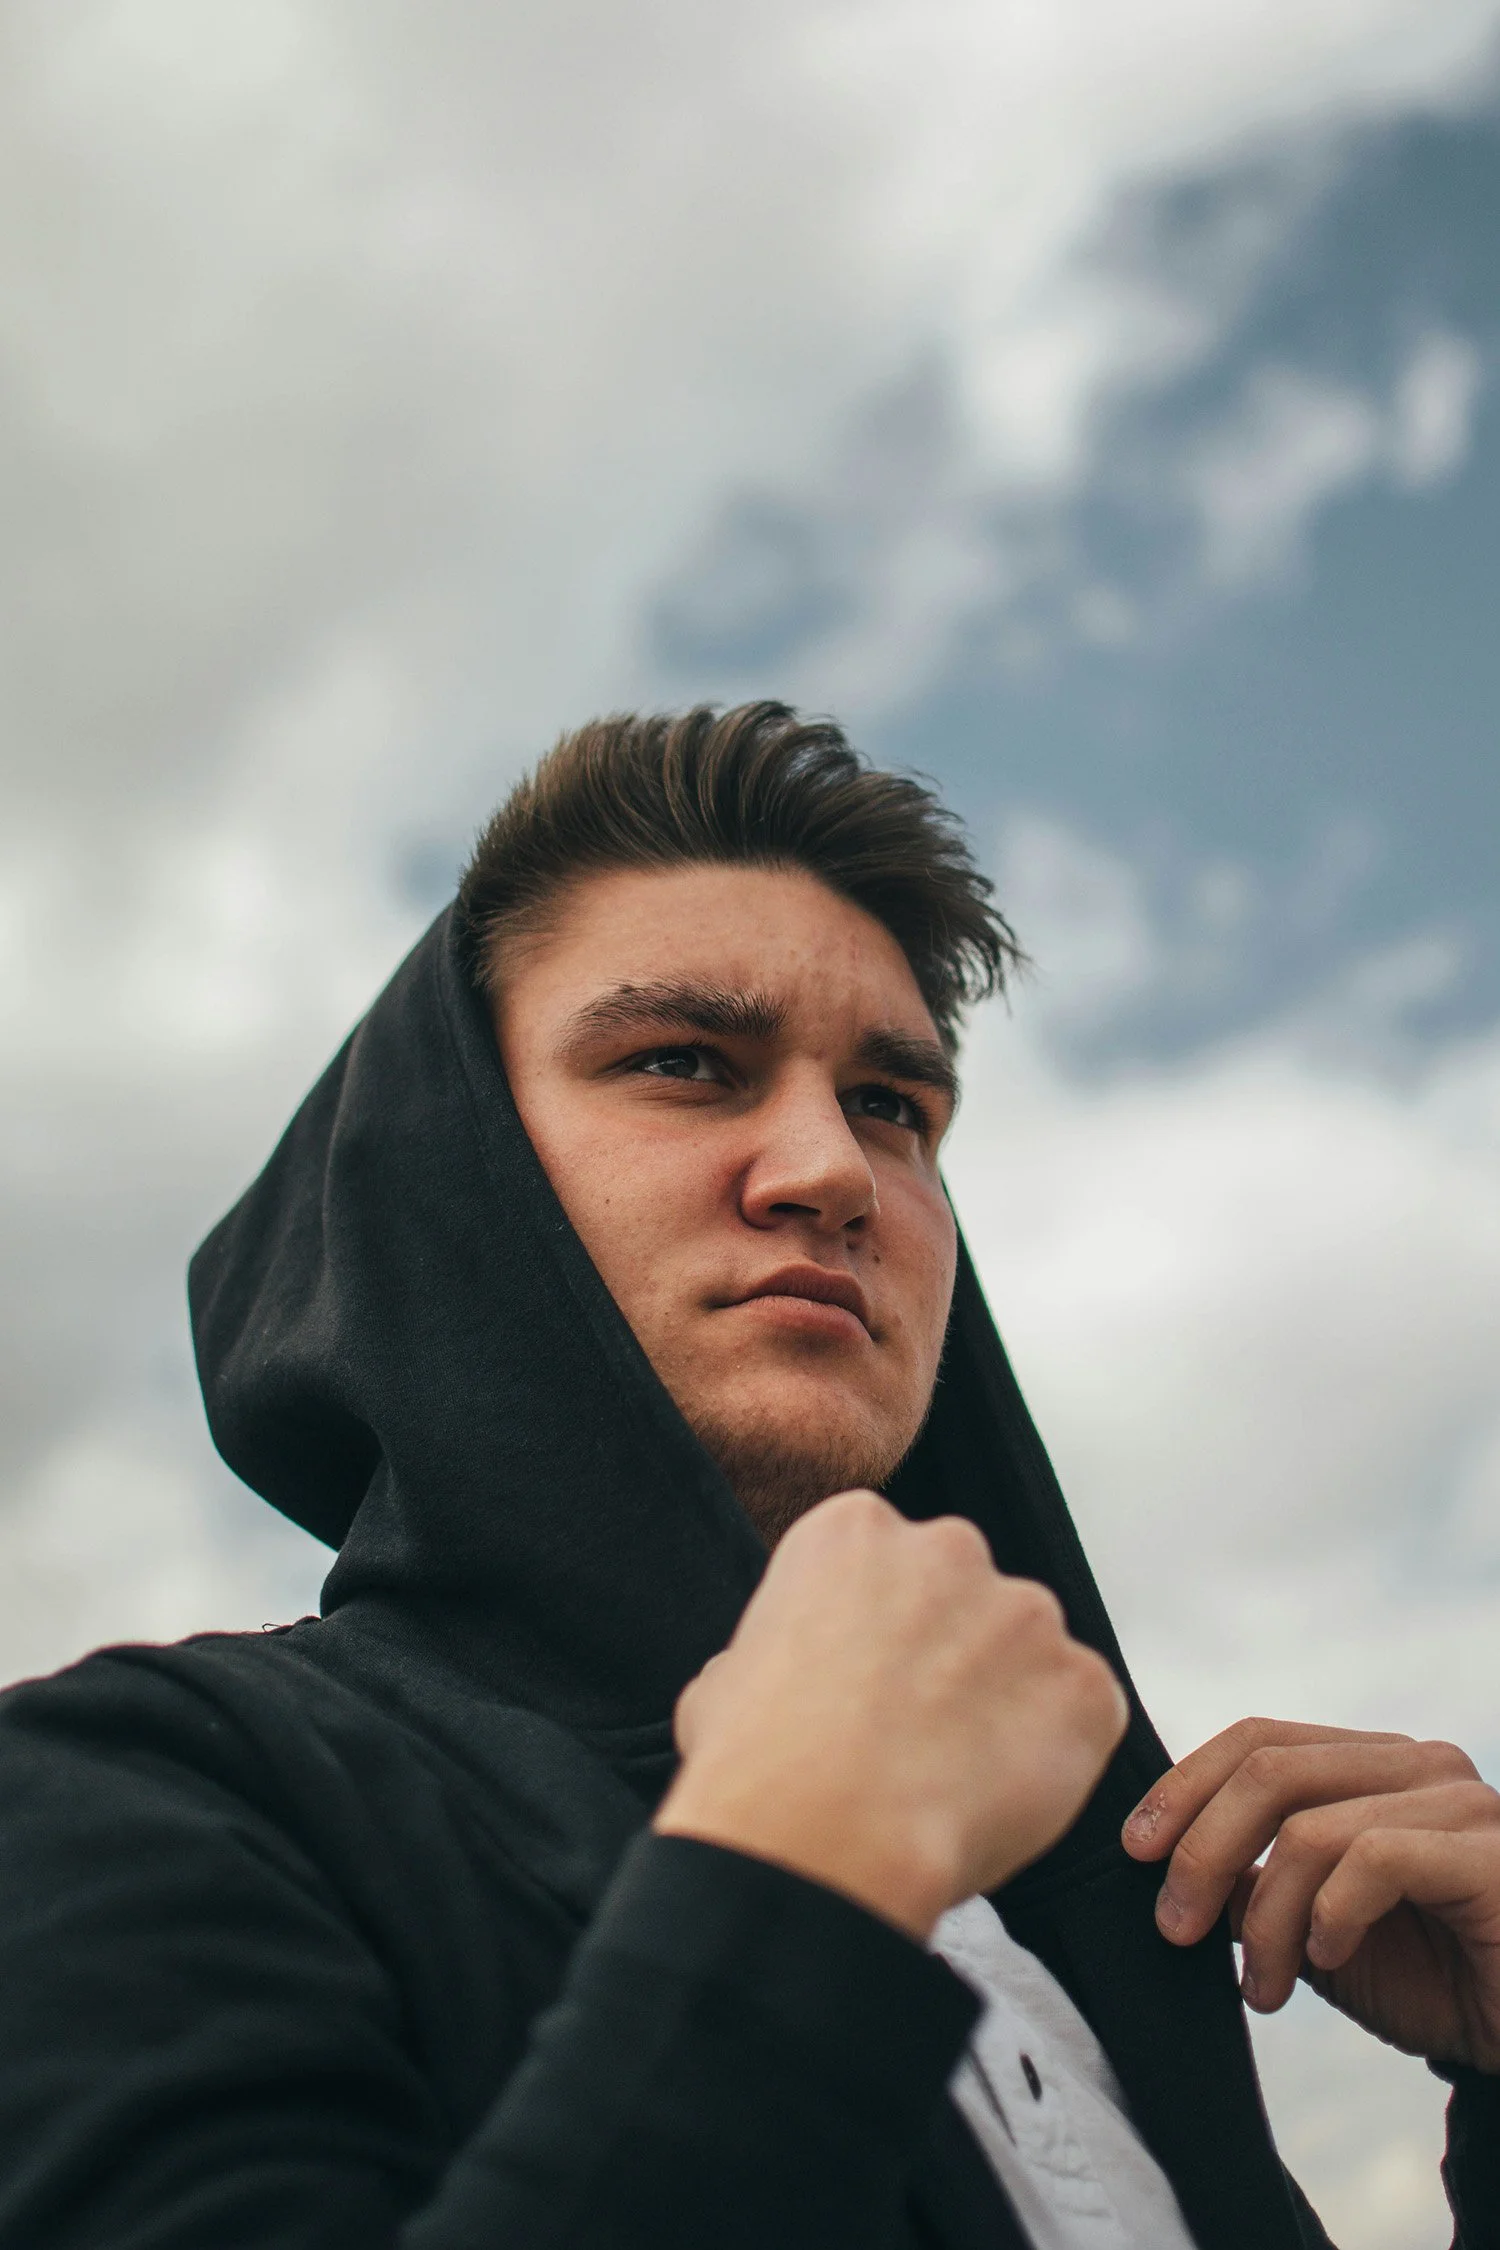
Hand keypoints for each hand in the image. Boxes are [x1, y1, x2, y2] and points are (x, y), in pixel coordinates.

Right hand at [654, 1489, 1127, 1939]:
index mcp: (855, 1530)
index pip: (886, 1564)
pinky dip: (1056, 1759)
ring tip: (953, 1780)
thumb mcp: (724, 1679)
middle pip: (965, 1596)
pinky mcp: (1084, 1685)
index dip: (878, 1632)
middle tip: (916, 1734)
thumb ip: (776, 1651)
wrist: (822, 1835)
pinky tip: (998, 1800)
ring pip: (1028, 1657)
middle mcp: (949, 1548)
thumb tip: (779, 1678)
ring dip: (1005, 1705)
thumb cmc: (760, 1763)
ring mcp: (1026, 1613)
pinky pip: (1082, 1717)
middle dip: (950, 1656)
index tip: (867, 1683)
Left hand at [1122, 1719, 1499, 2070]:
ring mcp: (1457, 1801)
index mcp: (1373, 1765)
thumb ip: (1256, 1888)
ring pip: (1310, 1827)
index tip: (1133, 1851)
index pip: (1258, 1740)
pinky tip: (1325, 1962)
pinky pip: (1374, 1858)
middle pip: (1269, 1770)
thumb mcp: (1319, 1933)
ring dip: (1266, 1918)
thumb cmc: (1436, 1983)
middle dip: (1202, 1850)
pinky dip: (1330, 1914)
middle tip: (1175, 1928)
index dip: (1184, 1787)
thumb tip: (1167, 1867)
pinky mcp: (1485, 1852)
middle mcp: (1415, 1765)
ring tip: (1263, 1989)